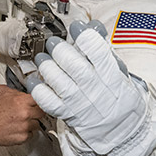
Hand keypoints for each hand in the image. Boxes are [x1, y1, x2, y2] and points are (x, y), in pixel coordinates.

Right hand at [0, 89, 43, 146]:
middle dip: (37, 113)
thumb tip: (29, 95)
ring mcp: (25, 126)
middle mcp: (25, 113)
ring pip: (37, 124)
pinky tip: (17, 129)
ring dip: (31, 123)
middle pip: (42, 113)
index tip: (42, 103)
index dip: (40, 102)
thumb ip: (19, 95)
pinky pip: (31, 134)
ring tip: (20, 122)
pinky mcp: (23, 137)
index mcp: (21, 101)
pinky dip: (26, 132)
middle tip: (32, 113)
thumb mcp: (5, 96)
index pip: (40, 99)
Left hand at [30, 21, 147, 154]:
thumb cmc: (120, 97)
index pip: (98, 53)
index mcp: (111, 76)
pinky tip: (35, 79)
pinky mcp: (68, 114)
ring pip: (60, 83)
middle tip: (54, 42)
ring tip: (42, 58)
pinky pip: (50, 103)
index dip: (85, 37)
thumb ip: (105, 49)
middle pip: (75, 67)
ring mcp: (80, 103)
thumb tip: (94, 27)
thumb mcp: (120, 71)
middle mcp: (95, 89)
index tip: (77, 27)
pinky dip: (39, 90)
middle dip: (61, 51)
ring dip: (48, 68)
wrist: (121, 128)